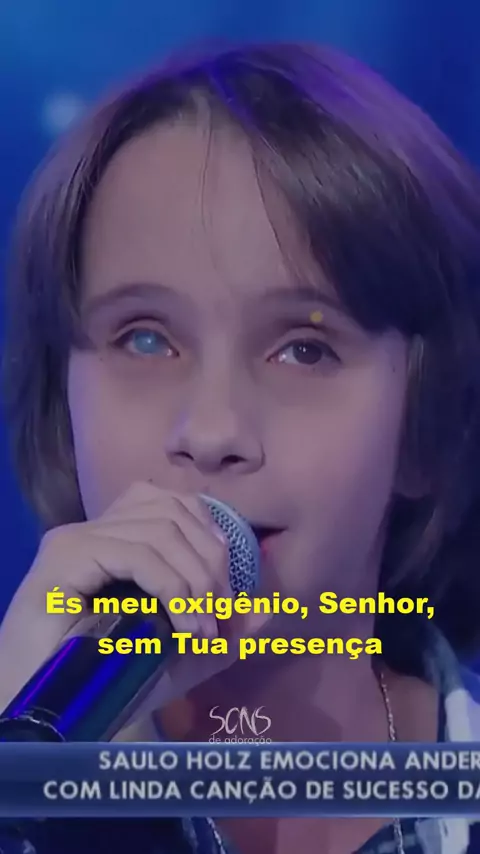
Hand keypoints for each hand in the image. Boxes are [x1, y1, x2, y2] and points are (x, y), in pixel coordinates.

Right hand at [0, 482, 246, 713]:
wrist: (48, 714)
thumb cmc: (108, 682)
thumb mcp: (180, 656)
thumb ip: (222, 633)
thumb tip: (269, 611)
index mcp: (120, 535)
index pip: (177, 502)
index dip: (213, 536)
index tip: (228, 592)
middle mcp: (97, 527)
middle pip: (174, 510)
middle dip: (212, 562)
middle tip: (221, 616)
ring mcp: (78, 538)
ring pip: (160, 529)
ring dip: (196, 581)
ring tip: (203, 631)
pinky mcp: (64, 557)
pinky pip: (136, 553)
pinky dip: (173, 587)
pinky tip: (184, 626)